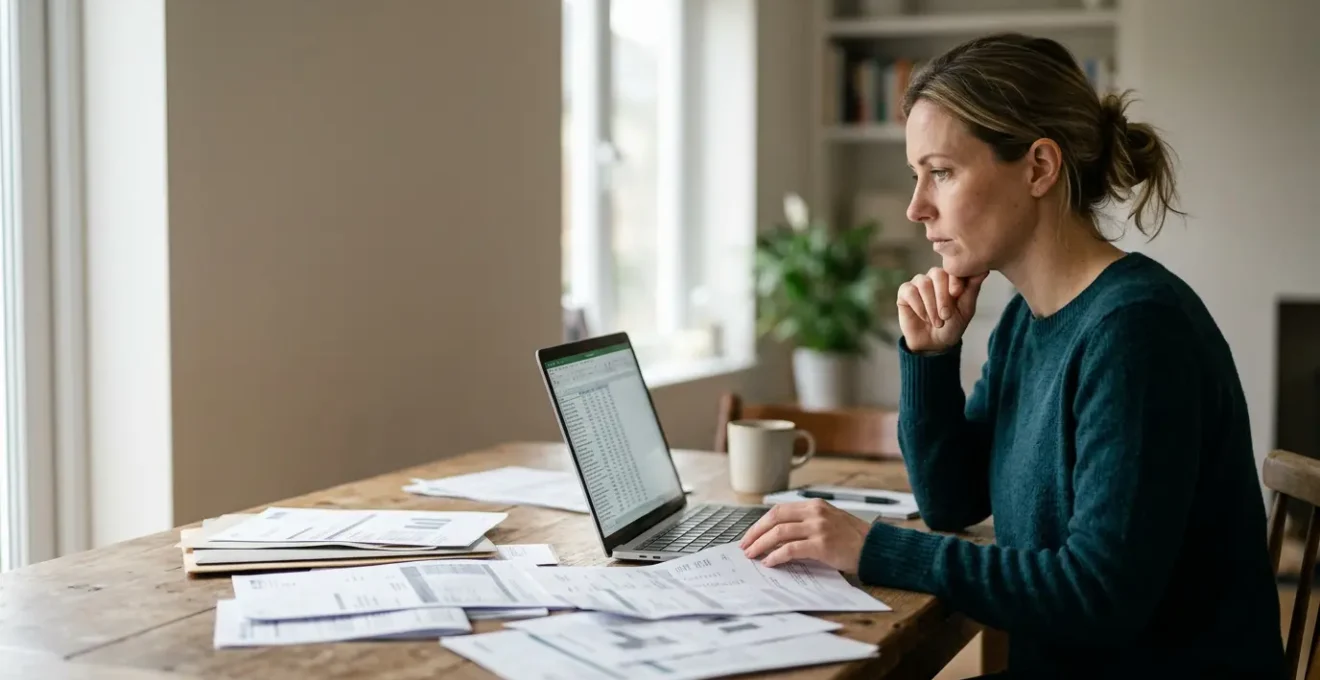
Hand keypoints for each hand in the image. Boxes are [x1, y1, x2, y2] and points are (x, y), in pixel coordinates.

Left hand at [739, 499, 870, 571]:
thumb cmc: (853, 538)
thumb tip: (777, 539)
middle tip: (745, 546)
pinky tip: (770, 562)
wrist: (875, 548)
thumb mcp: (828, 522)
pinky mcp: (822, 544)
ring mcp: (818, 527)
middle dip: (756, 533)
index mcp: (815, 505)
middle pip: (775, 518)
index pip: (779, 510)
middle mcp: (815, 512)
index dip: (761, 523)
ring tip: (752, 555)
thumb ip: (806, 524)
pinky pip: (791, 549)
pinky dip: (777, 556)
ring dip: (761, 545)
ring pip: (779, 533)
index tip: (751, 535)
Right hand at [896, 268, 988, 352]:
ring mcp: (918, 283)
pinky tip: (924, 317)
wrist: (935, 343)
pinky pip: (909, 291)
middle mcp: (934, 277)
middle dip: (942, 296)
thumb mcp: (966, 309)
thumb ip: (972, 289)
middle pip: (937, 273)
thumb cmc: (952, 325)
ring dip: (931, 305)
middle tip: (946, 315)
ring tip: (937, 322)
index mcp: (951, 278)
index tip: (957, 294)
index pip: (953, 269)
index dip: (954, 280)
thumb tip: (983, 270)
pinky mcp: (904, 292)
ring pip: (923, 283)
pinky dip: (918, 306)